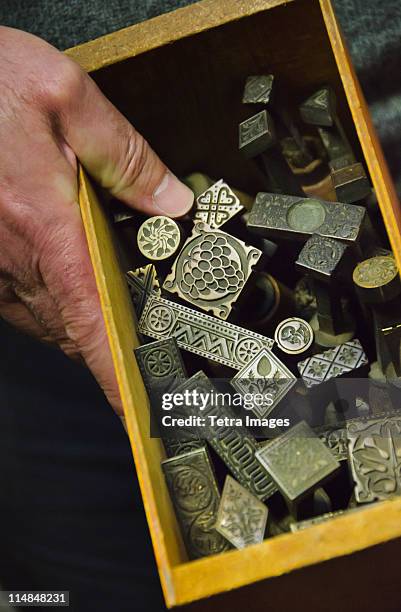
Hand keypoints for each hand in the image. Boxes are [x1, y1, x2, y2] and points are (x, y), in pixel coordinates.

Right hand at [0, 27, 192, 413]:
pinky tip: (72, 282)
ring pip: (50, 319)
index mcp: (46, 227)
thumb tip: (170, 201)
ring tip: (121, 314)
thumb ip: (124, 154)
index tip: (139, 410)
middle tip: (153, 344)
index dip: (116, 375)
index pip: (90, 323)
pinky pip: (24, 300)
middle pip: (76, 329)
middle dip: (114, 345)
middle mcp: (16, 258)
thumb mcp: (63, 95)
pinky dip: (55, 302)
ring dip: (86, 324)